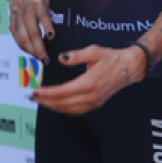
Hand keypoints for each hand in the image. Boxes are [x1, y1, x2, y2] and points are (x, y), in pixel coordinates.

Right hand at [8, 0, 52, 62]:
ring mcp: (17, 17)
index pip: (43, 16)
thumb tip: (74, 24)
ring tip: (40, 59)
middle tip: (46, 59)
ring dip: (31, 50)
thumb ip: (58, 9)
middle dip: (39, 48)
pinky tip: (31, 53)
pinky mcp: (11, 22)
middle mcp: (27, 10)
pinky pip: (16, 37)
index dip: (47, 27)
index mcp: (38, 3)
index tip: (52, 38)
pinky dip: (23, 47)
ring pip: (22, 37)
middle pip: (32, 32)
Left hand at [31, 45, 146, 114]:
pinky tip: (56, 104)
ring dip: (53, 106)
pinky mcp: (96, 104)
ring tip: (41, 101)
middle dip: (45, 101)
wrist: (129, 67)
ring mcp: (94, 102)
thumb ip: (75, 55)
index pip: (61, 92)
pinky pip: (76, 111)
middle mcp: (91, 96)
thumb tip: (61, 58)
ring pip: (68, 110)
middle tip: (33, 96)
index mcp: (88, 83)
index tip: (35, 91)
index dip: (46, 93)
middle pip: (62, 103)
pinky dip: (63, 109)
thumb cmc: (111, 58)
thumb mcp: (93, 51)